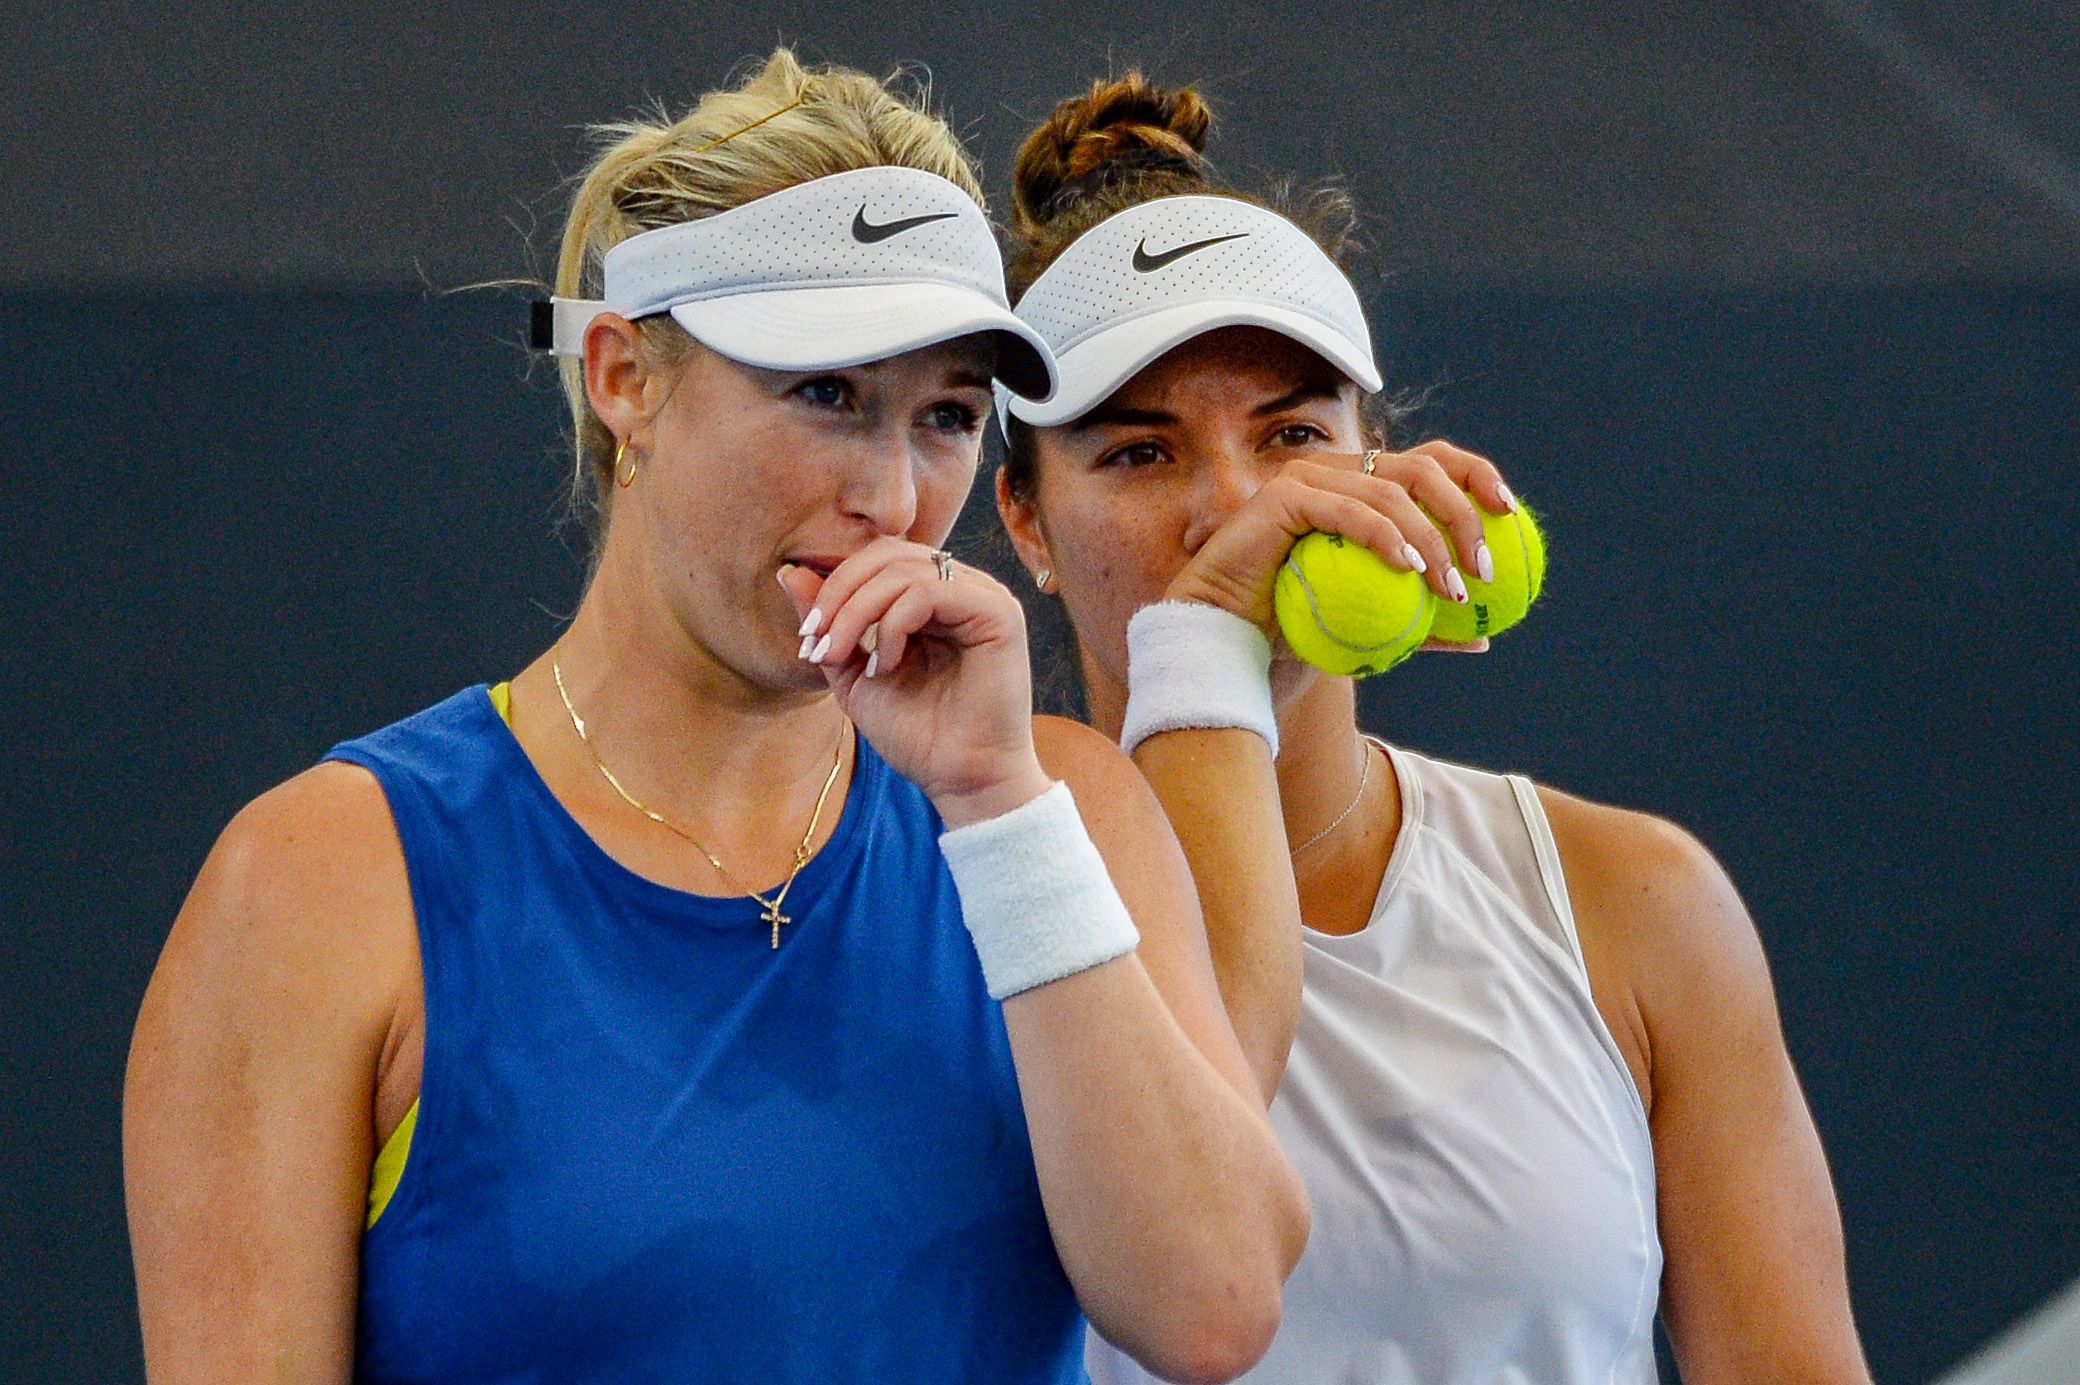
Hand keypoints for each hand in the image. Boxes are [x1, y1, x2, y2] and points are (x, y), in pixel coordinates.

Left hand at [779, 540, 1050, 826]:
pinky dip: (894, 625)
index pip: (878, 559)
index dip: (835, 587)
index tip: (808, 639)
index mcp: (935, 596)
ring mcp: (985, 597)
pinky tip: (885, 665)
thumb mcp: (853, 675)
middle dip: (841, 594)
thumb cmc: (916, 734)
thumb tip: (788, 571)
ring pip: (904, 570)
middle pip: (888, 554)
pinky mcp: (999, 614)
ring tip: (846, 658)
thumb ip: (829, 625)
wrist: (961, 781)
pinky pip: (930, 592)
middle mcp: (963, 587)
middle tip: (818, 643)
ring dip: (859, 612)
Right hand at [1161, 439, 1515, 654]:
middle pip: (1422, 465)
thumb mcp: (1373, 626)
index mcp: (1363, 485)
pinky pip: (1348, 510)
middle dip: (1466, 511)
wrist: (1230, 638)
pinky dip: (1385, 536)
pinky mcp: (1283, 495)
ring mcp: (1309, 478)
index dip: (1477, 474)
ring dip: (1432, 537)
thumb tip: (1484, 637)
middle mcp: (1339, 470)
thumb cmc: (1295, 630)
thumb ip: (1422, 624)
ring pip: (1391, 489)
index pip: (1432, 461)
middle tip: (1484, 565)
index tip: (1511, 513)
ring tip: (1450, 588)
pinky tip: (1409, 568)